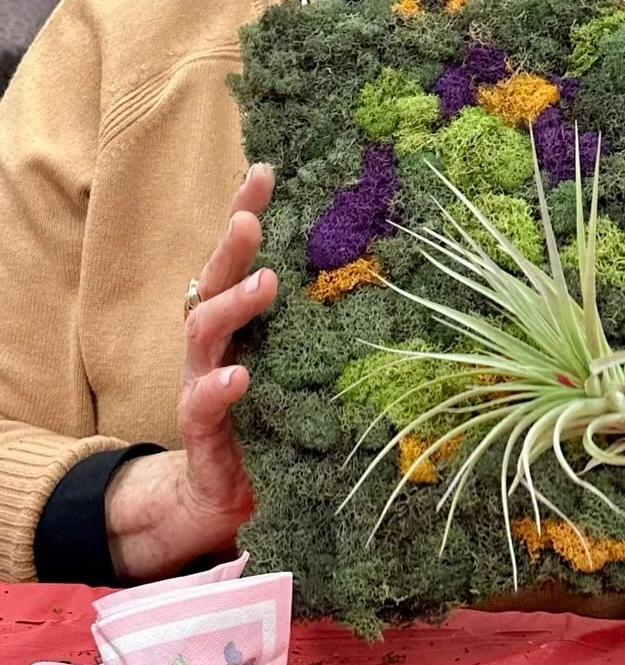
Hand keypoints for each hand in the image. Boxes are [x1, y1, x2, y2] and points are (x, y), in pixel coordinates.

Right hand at [105, 164, 278, 582]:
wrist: (224, 494)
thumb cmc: (272, 414)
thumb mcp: (297, 360)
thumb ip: (318, 320)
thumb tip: (383, 265)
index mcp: (238, 320)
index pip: (239, 256)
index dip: (246, 210)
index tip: (265, 170)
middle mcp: (214, 342)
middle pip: (213, 280)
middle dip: (231, 245)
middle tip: (250, 218)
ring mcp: (201, 381)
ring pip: (202, 330)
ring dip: (232, 303)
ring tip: (263, 283)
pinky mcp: (201, 429)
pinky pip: (201, 402)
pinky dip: (218, 386)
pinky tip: (238, 375)